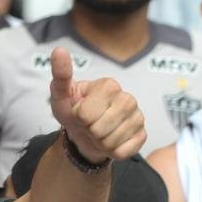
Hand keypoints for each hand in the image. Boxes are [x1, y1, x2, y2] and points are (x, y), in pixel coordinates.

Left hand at [48, 47, 145, 163]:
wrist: (84, 134)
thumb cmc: (73, 111)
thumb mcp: (61, 95)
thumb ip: (61, 74)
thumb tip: (59, 50)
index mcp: (108, 85)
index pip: (85, 114)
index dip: (78, 117)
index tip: (79, 112)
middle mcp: (127, 99)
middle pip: (98, 129)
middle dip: (88, 131)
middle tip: (89, 124)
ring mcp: (138, 117)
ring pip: (110, 142)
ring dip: (98, 142)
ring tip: (97, 133)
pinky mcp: (142, 135)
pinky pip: (123, 152)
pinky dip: (111, 152)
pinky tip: (111, 141)